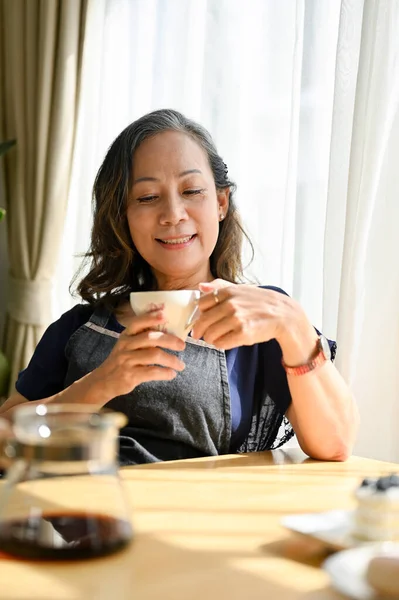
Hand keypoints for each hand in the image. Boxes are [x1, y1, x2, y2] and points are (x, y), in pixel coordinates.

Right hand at [89, 308, 185, 402]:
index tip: (164, 315)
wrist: (104, 381)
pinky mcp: (130, 375)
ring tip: (181, 365)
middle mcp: (125, 346)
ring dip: (171, 360)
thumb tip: (168, 332)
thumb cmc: (121, 361)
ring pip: (153, 355)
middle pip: (150, 338)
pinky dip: (164, 373)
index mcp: (126, 336)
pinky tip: (171, 374)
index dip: (150, 318)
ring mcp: (127, 360)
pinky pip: (151, 372)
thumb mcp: (126, 346)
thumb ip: (141, 338)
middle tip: (182, 345)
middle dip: (169, 340)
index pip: (137, 323)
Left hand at [191, 280, 308, 350]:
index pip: (201, 304)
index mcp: (228, 292)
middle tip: (200, 335)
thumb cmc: (261, 302)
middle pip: (202, 321)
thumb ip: (220, 287)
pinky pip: (221, 343)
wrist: (284, 315)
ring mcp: (237, 319)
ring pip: (210, 335)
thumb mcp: (241, 289)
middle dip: (199, 331)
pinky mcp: (243, 333)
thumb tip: (201, 287)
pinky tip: (225, 341)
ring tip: (216, 338)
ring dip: (210, 339)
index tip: (201, 320)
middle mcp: (231, 304)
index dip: (199, 314)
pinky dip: (220, 345)